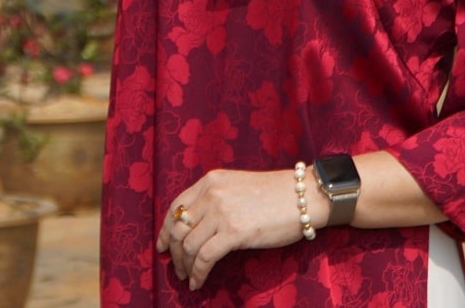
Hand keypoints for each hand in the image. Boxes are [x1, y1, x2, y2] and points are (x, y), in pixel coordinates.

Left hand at [155, 168, 323, 291]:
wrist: (303, 196)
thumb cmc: (276, 194)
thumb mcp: (237, 187)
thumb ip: (216, 200)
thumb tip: (198, 226)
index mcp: (210, 182)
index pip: (176, 207)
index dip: (165, 229)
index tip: (162, 246)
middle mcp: (211, 194)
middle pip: (177, 227)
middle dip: (172, 252)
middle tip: (176, 268)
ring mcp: (221, 213)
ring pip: (188, 244)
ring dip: (184, 266)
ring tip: (188, 277)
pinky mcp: (234, 232)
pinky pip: (205, 257)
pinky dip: (198, 273)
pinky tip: (198, 282)